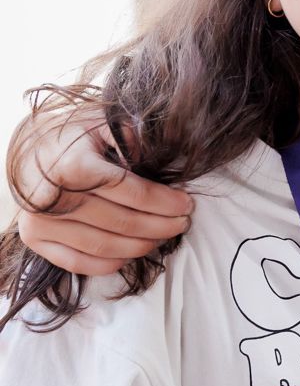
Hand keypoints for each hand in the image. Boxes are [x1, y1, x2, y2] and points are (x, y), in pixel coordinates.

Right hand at [14, 112, 191, 275]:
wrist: (26, 150)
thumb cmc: (71, 136)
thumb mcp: (101, 122)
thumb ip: (129, 135)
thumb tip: (154, 155)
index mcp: (75, 166)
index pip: (134, 193)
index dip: (166, 203)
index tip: (187, 205)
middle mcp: (55, 198)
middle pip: (124, 223)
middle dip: (161, 226)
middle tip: (182, 223)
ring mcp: (42, 222)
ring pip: (105, 246)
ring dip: (141, 246)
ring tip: (162, 237)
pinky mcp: (35, 240)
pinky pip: (79, 263)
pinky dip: (110, 263)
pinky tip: (131, 253)